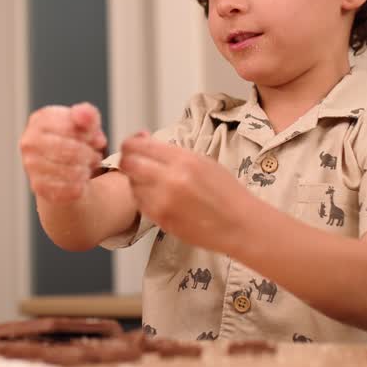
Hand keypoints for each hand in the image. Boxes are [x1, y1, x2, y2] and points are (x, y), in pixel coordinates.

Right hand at [19, 103, 107, 202]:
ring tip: (86, 167)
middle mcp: (30, 141)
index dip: (89, 135)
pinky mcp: (38, 186)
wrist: (62, 168)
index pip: (72, 128)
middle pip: (73, 151)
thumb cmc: (75, 141)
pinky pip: (69, 188)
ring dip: (86, 170)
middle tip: (94, 156)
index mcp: (40, 120)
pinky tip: (79, 180)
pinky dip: (80, 185)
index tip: (94, 139)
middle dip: (89, 155)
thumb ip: (88, 115)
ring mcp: (31, 165)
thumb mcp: (86, 124)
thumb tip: (84, 114)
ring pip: (73, 171)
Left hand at [117, 132, 246, 251]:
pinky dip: (143, 198)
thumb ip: (172, 153)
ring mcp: (164, 202)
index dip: (131, 144)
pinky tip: (157, 196)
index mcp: (183, 160)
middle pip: (128, 164)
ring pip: (131, 185)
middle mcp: (171, 179)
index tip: (132, 145)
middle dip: (127, 160)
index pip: (139, 146)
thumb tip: (145, 142)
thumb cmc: (226, 193)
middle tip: (132, 161)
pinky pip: (140, 204)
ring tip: (150, 181)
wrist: (240, 224)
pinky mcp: (161, 220)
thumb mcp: (203, 161)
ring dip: (135, 181)